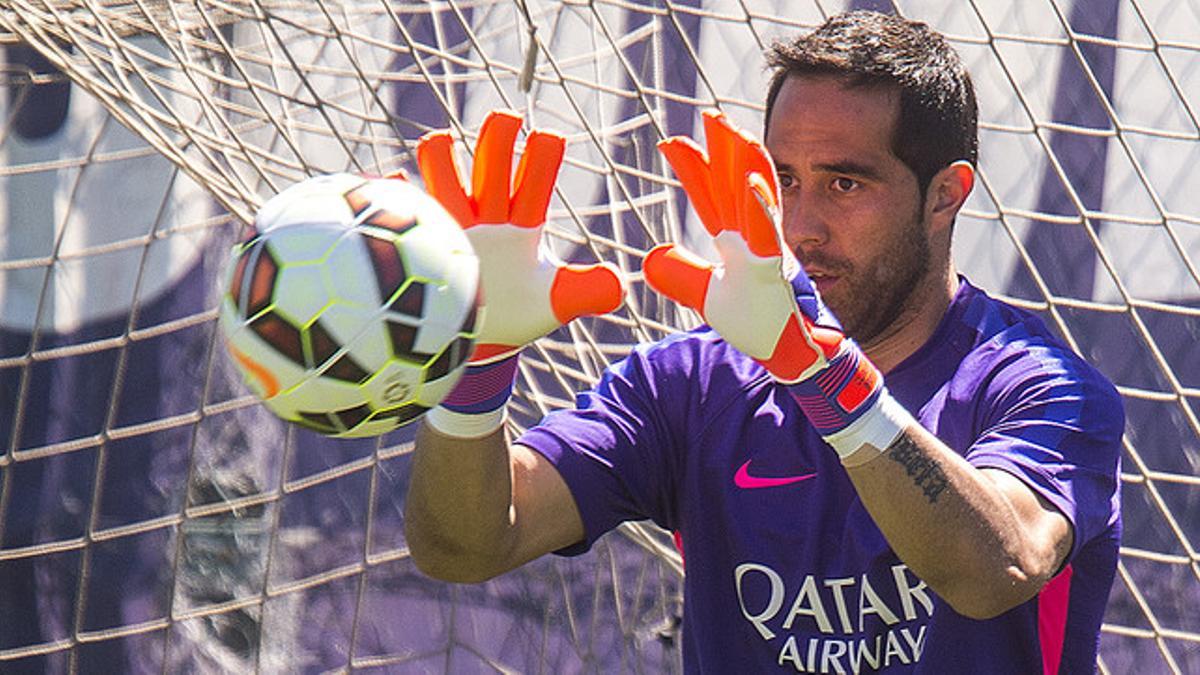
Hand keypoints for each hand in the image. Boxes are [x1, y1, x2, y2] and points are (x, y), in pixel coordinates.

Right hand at [417, 109, 624, 363]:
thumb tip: (620, 285)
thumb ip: (586, 291)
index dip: (542, 156)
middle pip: (492, 161)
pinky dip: (396, 191)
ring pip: (442, 172)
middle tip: (508, 118)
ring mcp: (452, 224)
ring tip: (441, 142)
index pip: (536, 180)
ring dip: (440, 153)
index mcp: (523, 223)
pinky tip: (396, 181)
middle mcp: (488, 214)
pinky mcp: (420, 238)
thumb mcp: (553, 303)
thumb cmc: (516, 313)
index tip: (549, 141)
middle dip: (499, 136)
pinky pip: (403, 207)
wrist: (474, 340)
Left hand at [644, 111, 895, 452]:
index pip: (711, 196)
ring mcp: (769, 252)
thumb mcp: (710, 298)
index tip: (669, 143)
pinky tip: (750, 184)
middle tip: (709, 115)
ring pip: (758, 198)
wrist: (796, 357)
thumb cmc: (761, 326)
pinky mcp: (778, 272)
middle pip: (736, 185)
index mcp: (738, 241)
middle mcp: (755, 239)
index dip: (693, 169)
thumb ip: (683, 275)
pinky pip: (769, 235)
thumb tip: (651, 258)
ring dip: (747, 164)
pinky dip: (760, 208)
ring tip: (733, 132)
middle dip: (725, 149)